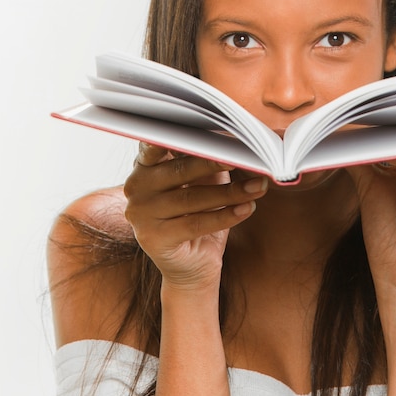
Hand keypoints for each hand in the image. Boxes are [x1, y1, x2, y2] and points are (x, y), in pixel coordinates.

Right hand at [123, 143, 267, 292]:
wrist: (191, 265)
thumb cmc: (198, 213)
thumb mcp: (204, 181)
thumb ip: (209, 159)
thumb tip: (237, 141)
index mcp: (145, 166)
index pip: (158, 144)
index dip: (180, 136)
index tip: (207, 130)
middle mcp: (136, 187)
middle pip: (180, 170)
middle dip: (216, 163)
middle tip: (246, 157)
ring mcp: (141, 214)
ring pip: (192, 198)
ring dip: (231, 192)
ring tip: (259, 185)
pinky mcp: (153, 239)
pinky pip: (195, 223)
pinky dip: (225, 216)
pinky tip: (247, 208)